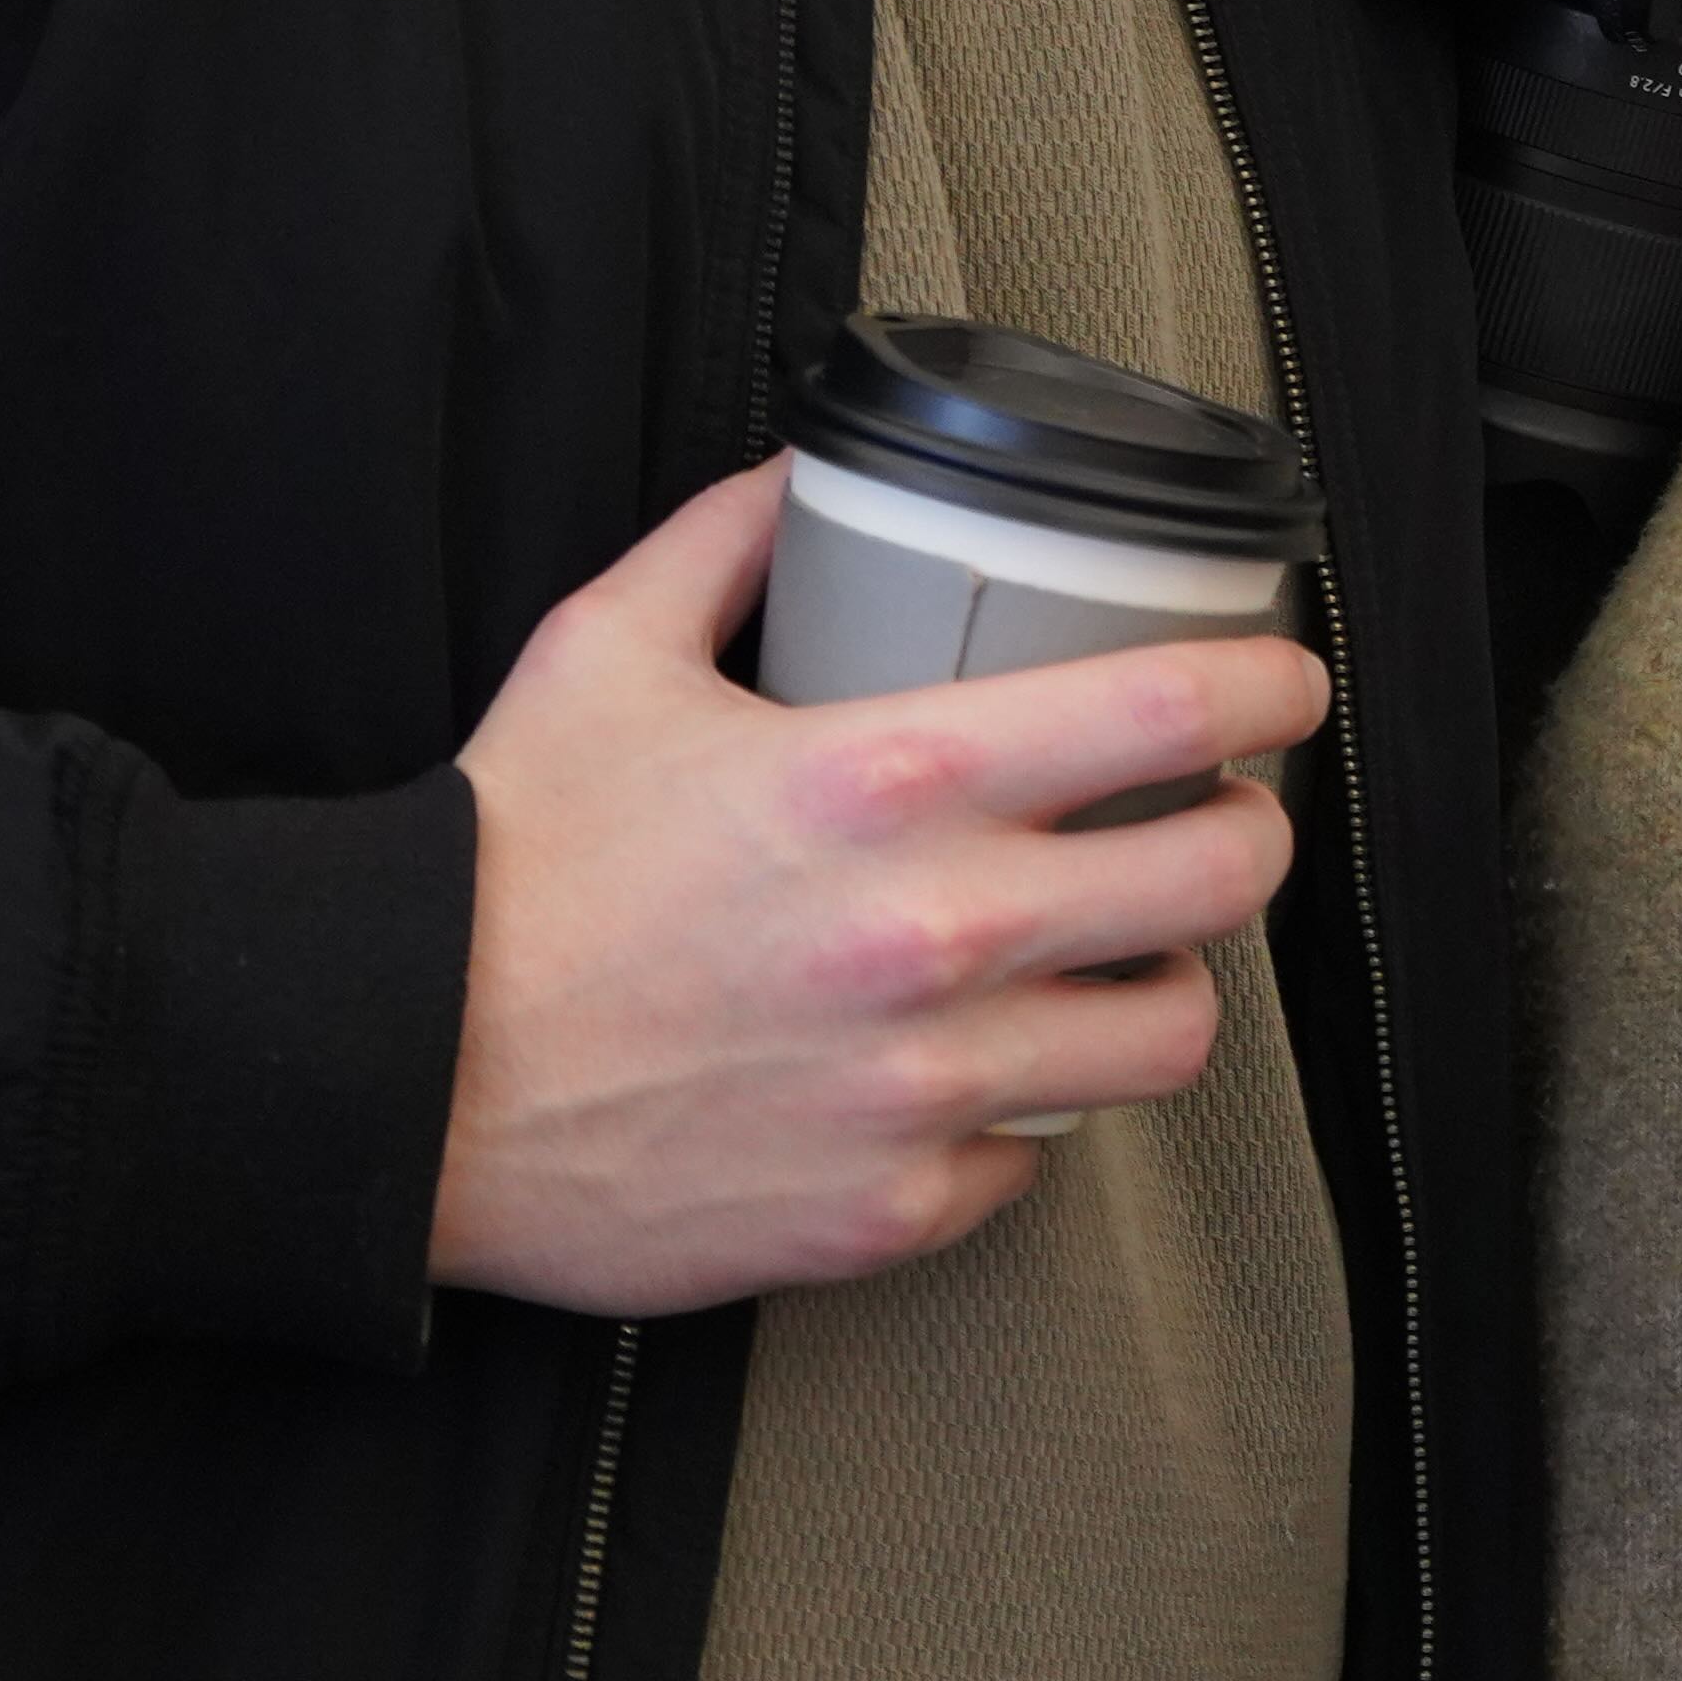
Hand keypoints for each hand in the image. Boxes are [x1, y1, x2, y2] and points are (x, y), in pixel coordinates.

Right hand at [426, 466, 1326, 1315]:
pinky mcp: (890, 1206)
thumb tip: (798, 474)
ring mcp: (925, 1083)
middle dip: (1250, 838)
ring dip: (1162, 987)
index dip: (1269, 688)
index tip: (1285, 684)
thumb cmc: (498, 871)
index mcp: (884, 779)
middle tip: (1224, 822)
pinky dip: (1016, 1118)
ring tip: (1121, 962)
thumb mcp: (602, 653)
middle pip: (1221, 883)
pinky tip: (969, 1074)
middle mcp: (935, 935)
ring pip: (1168, 1039)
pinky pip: (1029, 1160)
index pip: (1168, 711)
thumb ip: (723, 546)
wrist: (396, 1079)